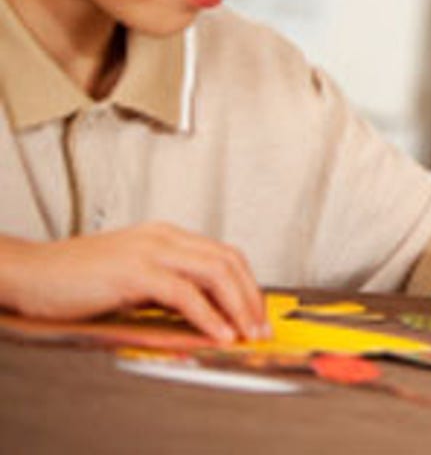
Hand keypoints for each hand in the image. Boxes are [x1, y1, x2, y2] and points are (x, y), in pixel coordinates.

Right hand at [0, 224, 268, 342]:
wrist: (30, 272)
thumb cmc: (73, 278)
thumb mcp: (131, 279)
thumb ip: (166, 289)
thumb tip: (202, 314)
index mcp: (165, 236)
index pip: (223, 254)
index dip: (247, 284)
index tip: (257, 312)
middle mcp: (163, 238)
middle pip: (228, 261)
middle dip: (251, 296)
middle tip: (260, 327)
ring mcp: (150, 251)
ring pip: (215, 272)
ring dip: (238, 306)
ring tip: (246, 333)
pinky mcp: (134, 272)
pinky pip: (184, 294)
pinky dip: (207, 316)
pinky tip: (217, 333)